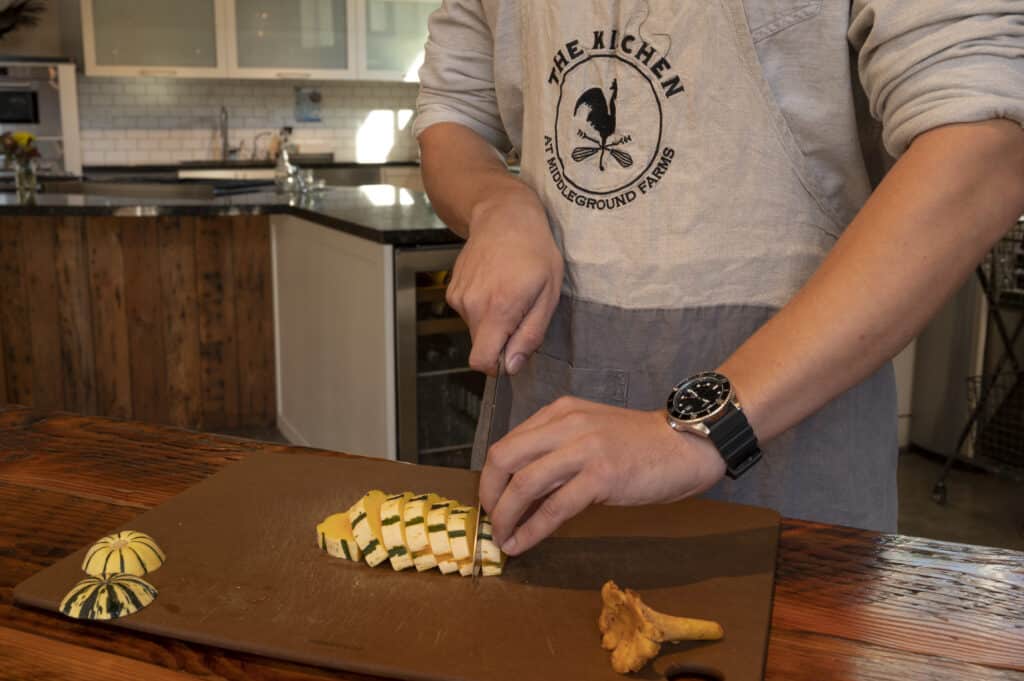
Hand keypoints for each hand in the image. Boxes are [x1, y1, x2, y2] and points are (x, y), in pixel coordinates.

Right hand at [446, 190, 563, 374]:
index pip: (482, 361)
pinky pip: (468, 312)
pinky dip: (482, 306)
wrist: (503, 216)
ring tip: (508, 291)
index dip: (498, 365)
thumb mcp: (549, 294)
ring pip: (475, 329)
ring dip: (492, 320)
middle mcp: (472, 305)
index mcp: (498, 309)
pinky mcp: (452, 289)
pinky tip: (494, 283)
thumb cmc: (535, 251)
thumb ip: (530, 334)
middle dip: (500, 339)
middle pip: (481, 346)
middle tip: (520, 311)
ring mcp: (458, 296)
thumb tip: (513, 366)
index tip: (513, 353)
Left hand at [479, 397, 726, 554]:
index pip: (507, 443)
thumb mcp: (589, 435)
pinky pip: (555, 507)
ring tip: (503, 538)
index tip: (491, 503)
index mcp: (559, 412)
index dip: (490, 478)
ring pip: (524, 483)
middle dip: (489, 495)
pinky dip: (533, 529)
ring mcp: (584, 448)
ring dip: (506, 516)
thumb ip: (556, 454)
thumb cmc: (638, 445)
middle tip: (492, 521)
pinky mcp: (602, 475)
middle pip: (504, 458)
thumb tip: (520, 493)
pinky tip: (524, 543)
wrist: (686, 446)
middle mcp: (566, 423)